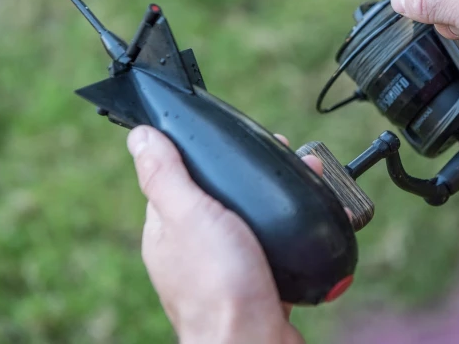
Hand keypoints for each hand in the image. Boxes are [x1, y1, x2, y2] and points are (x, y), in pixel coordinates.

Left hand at [126, 126, 323, 343]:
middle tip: (287, 154)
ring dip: (282, 196)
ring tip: (313, 175)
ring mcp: (230, 269)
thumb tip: (140, 136)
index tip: (235, 138)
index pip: (180, 178)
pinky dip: (297, 228)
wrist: (255, 343)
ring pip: (256, 219)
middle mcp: (196, 250)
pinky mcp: (262, 283)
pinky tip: (318, 216)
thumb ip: (165, 175)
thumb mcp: (189, 215)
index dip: (206, 154)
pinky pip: (279, 245)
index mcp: (169, 232)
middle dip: (255, 173)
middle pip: (225, 196)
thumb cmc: (219, 285)